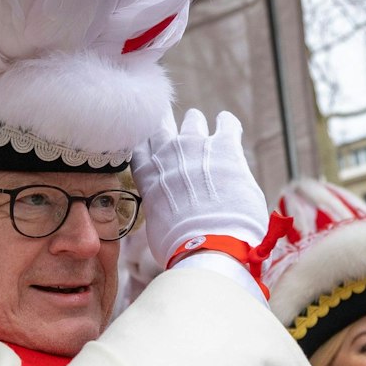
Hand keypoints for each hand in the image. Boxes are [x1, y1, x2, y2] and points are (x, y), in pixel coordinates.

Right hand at [130, 109, 267, 270]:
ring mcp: (194, 146)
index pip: (138, 146)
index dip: (145, 142)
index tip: (150, 143)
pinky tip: (226, 124)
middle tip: (173, 130)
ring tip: (201, 128)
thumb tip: (168, 213)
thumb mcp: (157, 226)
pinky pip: (225, 123)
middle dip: (166, 126)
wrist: (207, 244)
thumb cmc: (180, 245)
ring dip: (195, 124)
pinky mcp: (224, 146)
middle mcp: (166, 154)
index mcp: (147, 175)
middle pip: (161, 126)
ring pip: (192, 120)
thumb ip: (160, 208)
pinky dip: (226, 122)